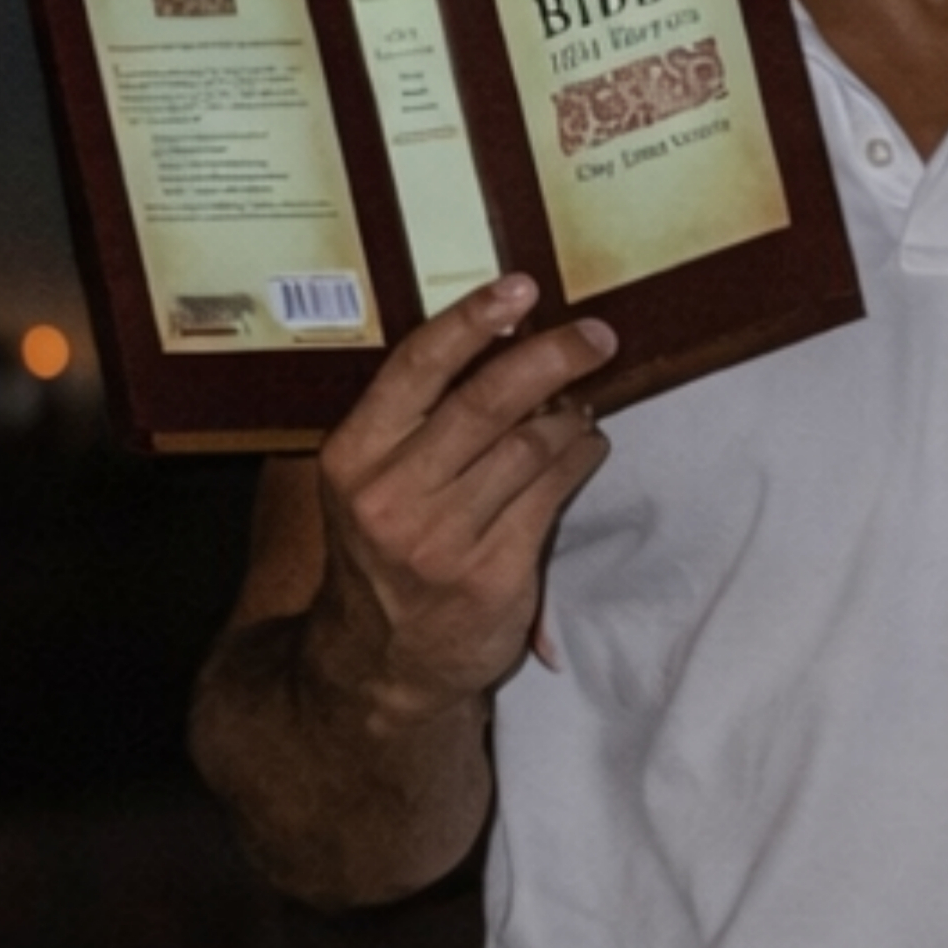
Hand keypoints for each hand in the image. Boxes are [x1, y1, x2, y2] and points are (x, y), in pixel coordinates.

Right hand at [303, 277, 618, 719]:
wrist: (381, 661)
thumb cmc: (384, 553)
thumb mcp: (372, 484)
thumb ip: (419, 424)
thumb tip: (506, 347)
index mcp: (353, 457)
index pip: (418, 368)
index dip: (473, 320)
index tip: (521, 287)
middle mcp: (391, 495)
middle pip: (486, 401)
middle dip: (551, 357)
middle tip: (595, 336)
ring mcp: (442, 539)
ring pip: (531, 446)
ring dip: (571, 417)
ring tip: (582, 408)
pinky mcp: (493, 574)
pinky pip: (553, 494)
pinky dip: (580, 460)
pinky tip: (586, 448)